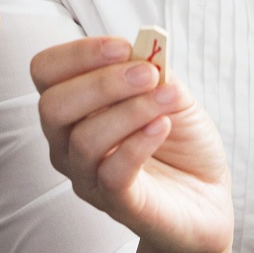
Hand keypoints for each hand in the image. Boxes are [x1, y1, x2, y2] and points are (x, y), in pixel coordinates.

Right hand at [32, 37, 234, 252]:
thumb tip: (139, 52)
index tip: (123, 48)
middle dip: (101, 83)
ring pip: (84, 140)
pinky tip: (162, 126)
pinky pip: (111, 174)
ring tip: (168, 98)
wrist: (208, 191)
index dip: (77, 54)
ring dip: (130, 111)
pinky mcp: (117, 204)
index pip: (45, 72)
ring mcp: (88, 177)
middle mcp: (68, 143)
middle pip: (53, 107)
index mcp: (74, 106)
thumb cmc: (181, 137)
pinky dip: (137, 144)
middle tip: (147, 74)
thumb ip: (150, 69)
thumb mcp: (168, 90)